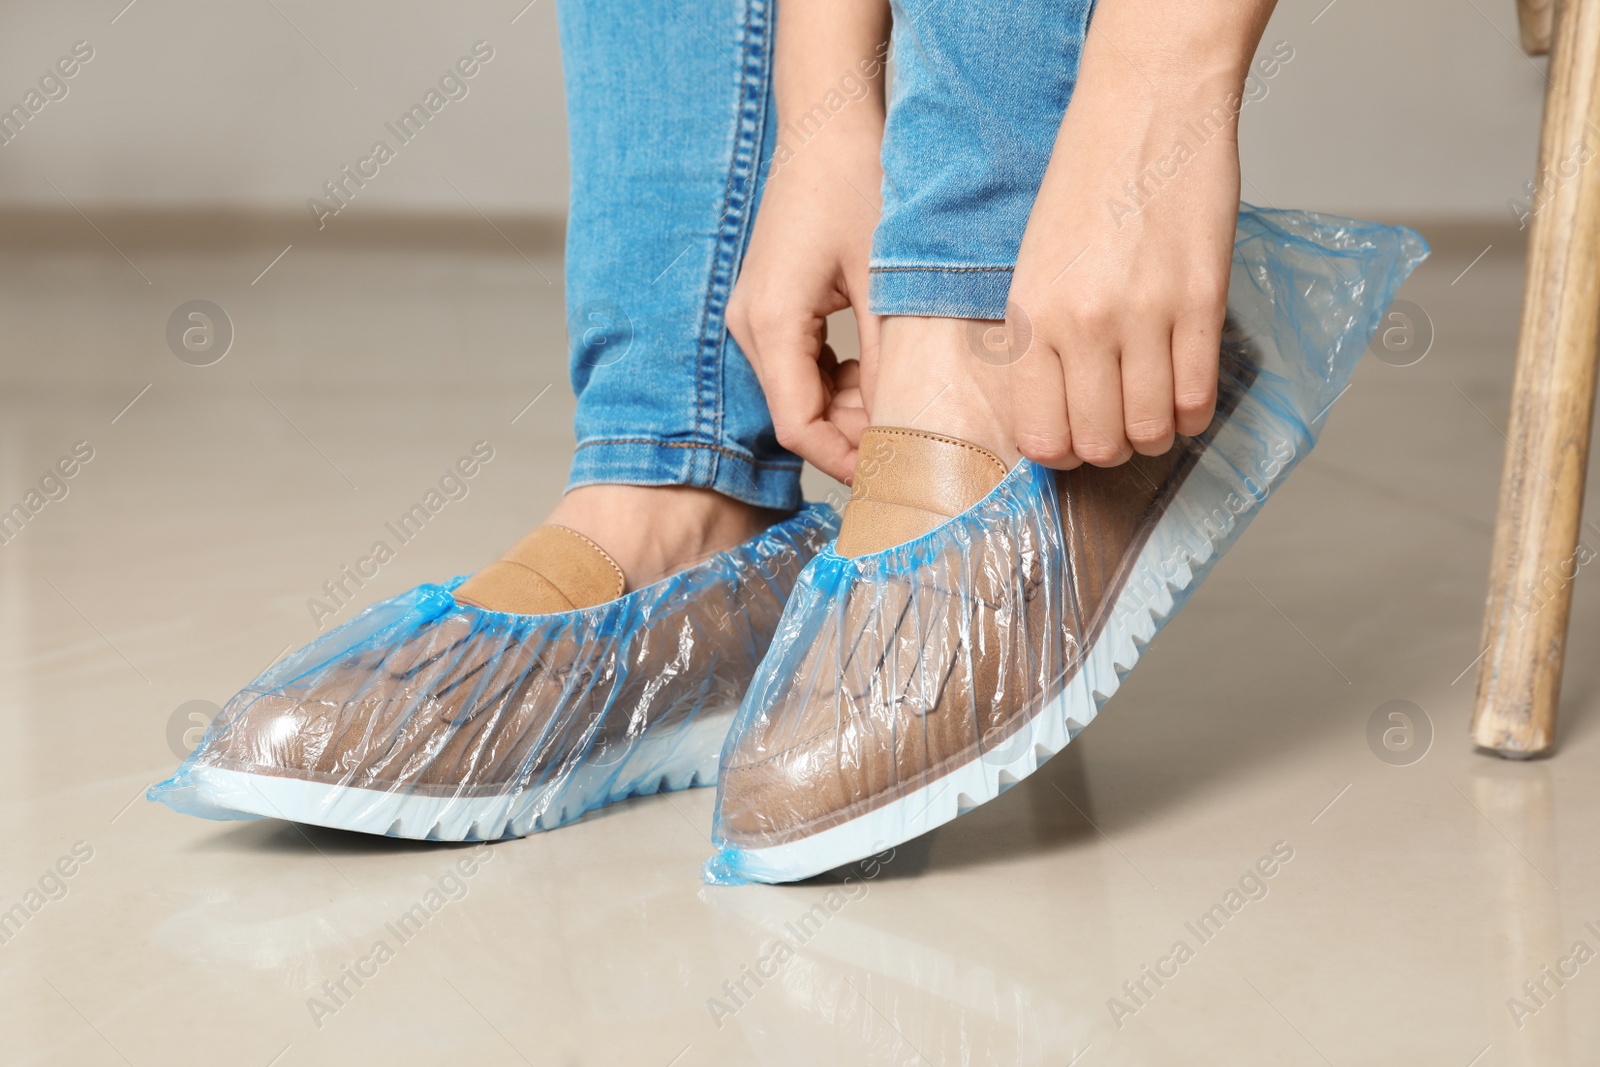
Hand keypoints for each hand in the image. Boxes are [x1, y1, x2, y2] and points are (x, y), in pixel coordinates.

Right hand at [727, 134, 881, 483]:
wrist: (826, 125)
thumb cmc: (855, 183)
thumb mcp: (885, 278)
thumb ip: (888, 359)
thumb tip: (902, 425)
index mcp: (772, 323)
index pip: (799, 425)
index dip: (843, 460)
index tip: (891, 473)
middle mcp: (751, 325)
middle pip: (797, 414)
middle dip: (852, 433)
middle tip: (910, 438)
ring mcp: (755, 316)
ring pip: (800, 393)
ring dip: (849, 406)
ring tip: (900, 398)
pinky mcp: (769, 307)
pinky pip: (800, 366)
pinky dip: (838, 379)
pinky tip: (876, 367)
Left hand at [1006, 8, 1266, 467]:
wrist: (1145, 110)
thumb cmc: (1086, 185)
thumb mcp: (1035, 268)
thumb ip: (1041, 343)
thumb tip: (1053, 415)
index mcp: (1032, 317)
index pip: (1040, 436)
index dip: (1061, 454)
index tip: (1074, 439)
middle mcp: (1083, 325)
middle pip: (1099, 444)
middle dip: (1111, 449)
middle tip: (1120, 425)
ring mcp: (1144, 315)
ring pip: (1153, 431)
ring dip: (1157, 433)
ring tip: (1155, 407)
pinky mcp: (1201, 301)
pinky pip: (1199, 396)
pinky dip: (1195, 410)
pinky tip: (1186, 389)